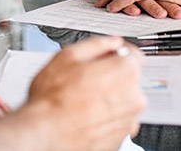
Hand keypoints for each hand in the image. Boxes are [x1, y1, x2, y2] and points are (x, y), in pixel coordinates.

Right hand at [22, 36, 145, 150]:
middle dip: (111, 75)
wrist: (47, 132)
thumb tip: (110, 42)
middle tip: (86, 76)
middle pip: (128, 78)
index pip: (133, 54)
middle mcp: (133, 97)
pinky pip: (117, 119)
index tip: (108, 53)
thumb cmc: (54, 98)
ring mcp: (129, 120)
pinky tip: (86, 112)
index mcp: (124, 72)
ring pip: (123, 100)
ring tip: (82, 97)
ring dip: (109, 96)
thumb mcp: (68, 56)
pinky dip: (106, 115)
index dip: (117, 51)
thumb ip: (96, 44)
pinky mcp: (121, 137)